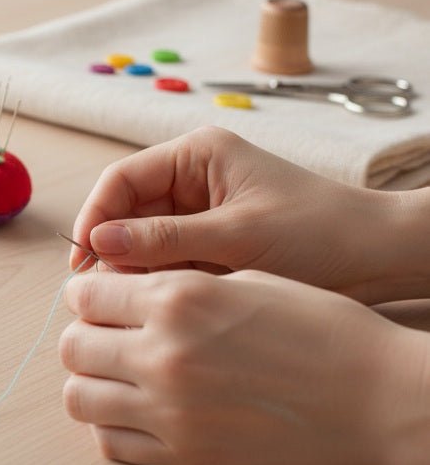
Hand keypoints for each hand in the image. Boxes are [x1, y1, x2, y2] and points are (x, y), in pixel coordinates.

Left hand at [58, 268, 429, 464]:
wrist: (378, 399)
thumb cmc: (320, 328)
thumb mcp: (245, 278)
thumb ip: (173, 284)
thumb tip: (121, 292)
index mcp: (178, 298)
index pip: (86, 294)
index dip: (88, 294)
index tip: (100, 299)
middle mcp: (163, 353)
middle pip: (73, 346)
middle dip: (84, 335)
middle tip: (108, 336)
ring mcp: (170, 411)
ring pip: (79, 398)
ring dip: (90, 381)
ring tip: (118, 374)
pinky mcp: (186, 457)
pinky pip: (110, 443)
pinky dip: (111, 424)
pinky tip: (136, 409)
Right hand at [68, 126, 429, 304]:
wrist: (383, 259)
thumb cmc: (321, 235)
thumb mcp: (237, 237)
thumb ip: (164, 239)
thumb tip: (99, 244)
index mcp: (196, 156)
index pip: (121, 180)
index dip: (95, 218)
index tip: (82, 260)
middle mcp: (192, 179)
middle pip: (126, 212)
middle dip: (113, 250)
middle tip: (102, 294)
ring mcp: (201, 213)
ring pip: (143, 241)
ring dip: (135, 271)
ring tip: (133, 306)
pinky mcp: (211, 245)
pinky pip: (168, 262)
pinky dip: (160, 284)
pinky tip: (159, 308)